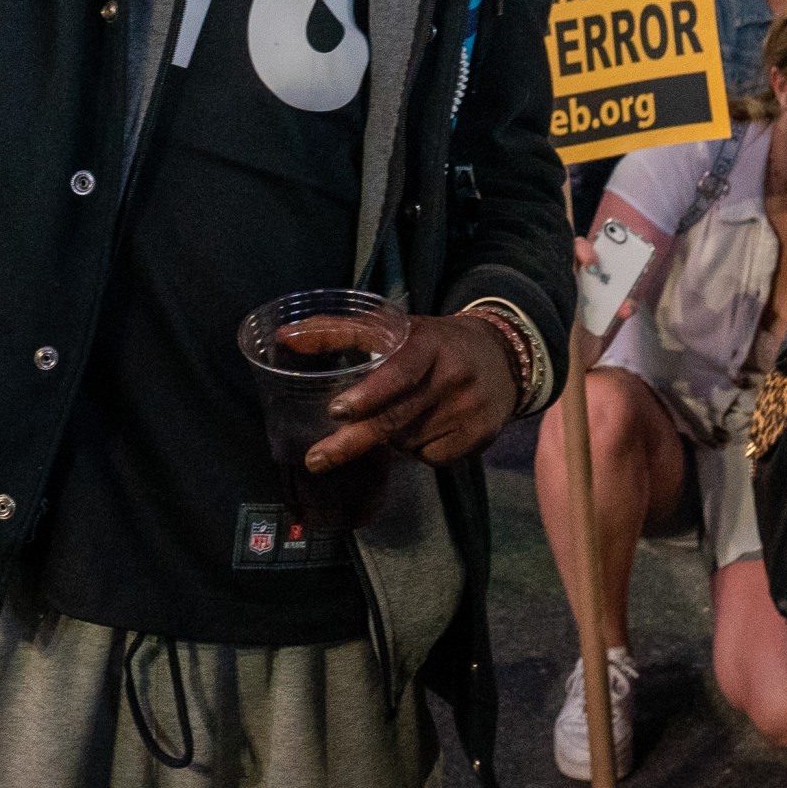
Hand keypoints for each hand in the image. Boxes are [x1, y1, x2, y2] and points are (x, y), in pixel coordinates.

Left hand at [303, 310, 519, 474]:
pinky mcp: (480, 437)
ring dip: (391, 439)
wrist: (504, 356)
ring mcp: (469, 410)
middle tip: (316, 460)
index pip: (399, 371)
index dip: (369, 393)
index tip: (337, 410)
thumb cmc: (433, 342)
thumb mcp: (395, 327)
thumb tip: (283, 337)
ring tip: (403, 415)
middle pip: (396, 419)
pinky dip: (419, 450)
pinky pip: (432, 457)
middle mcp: (453, 376)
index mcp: (429, 343)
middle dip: (352, 441)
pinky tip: (427, 428)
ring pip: (409, 442)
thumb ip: (339, 332)